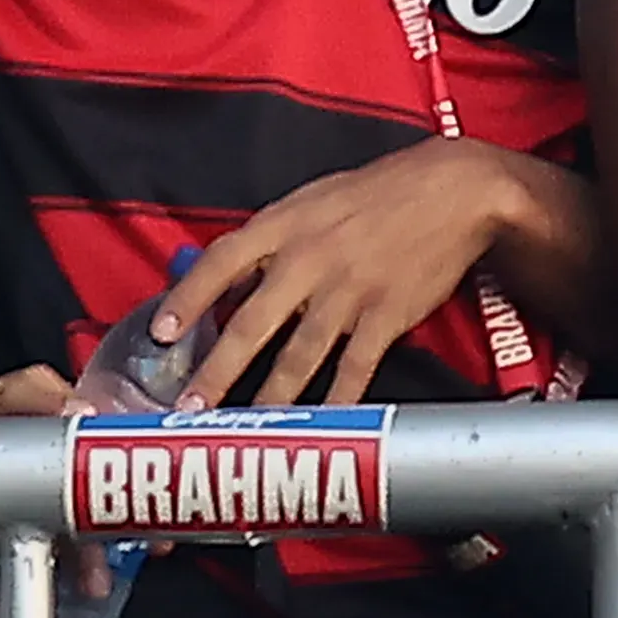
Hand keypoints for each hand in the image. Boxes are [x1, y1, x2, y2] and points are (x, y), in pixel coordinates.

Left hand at [158, 140, 541, 405]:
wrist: (456, 188)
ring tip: (245, 429)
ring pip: (298, 355)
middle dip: (217, 369)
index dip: (188, 298)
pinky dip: (338, 399)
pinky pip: (356, 367)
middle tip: (189, 405)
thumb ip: (272, 238)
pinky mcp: (387, 314)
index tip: (161, 332)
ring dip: (268, 397)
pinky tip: (321, 424)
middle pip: (251, 323)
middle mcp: (310, 260)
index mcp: (287, 224)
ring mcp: (350, 290)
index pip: (222, 262)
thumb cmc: (381, 191)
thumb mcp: (315, 198)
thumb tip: (227, 281)